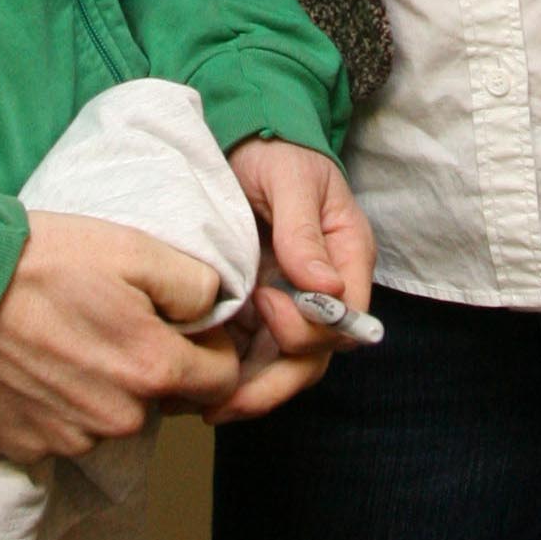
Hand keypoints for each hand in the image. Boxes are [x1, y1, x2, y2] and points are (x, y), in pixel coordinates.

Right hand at [0, 209, 241, 464]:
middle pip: (164, 398)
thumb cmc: (38, 262)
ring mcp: (71, 439)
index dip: (211, 345)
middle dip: (152, 362)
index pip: (222, 379)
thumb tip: (217, 309)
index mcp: (152, 369)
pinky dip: (59, 402)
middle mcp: (119, 417)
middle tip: (109, 316)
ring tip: (64, 334)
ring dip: (104, 383)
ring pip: (114, 415)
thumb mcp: (132, 248)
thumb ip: (194, 284)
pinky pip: (66, 430)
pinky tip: (36, 362)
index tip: (179, 321)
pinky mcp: (28, 447)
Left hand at [213, 135, 377, 424]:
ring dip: (247, 392)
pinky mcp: (256, 310)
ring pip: (279, 368)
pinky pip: (250, 356)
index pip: (343, 322)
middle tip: (221, 391)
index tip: (264, 302)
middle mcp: (324, 292)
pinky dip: (229, 376)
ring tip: (201, 404)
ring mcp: (289, 304)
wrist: (241, 135)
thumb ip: (303, 232)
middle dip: (270, 385)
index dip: (307, 329)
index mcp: (346, 259)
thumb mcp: (290, 180)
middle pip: (311, 359)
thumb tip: (324, 289)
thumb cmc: (275, 150)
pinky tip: (194, 386)